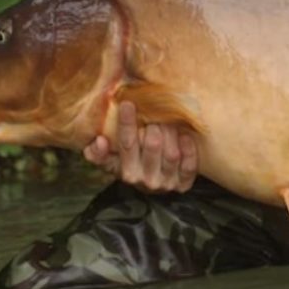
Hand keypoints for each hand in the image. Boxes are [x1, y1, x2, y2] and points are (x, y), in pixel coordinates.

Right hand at [83, 101, 198, 192]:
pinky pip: (189, 165)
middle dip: (155, 125)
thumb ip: (99, 153)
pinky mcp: (183, 184)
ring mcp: (167, 183)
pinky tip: (185, 135)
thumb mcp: (112, 162)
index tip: (128, 103)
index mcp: (127, 172)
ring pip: (172, 154)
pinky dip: (189, 148)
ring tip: (170, 120)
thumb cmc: (132, 165)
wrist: (154, 185)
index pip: (127, 144)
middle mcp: (146, 180)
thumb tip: (99, 140)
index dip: (127, 122)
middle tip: (157, 111)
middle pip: (152, 146)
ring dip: (172, 133)